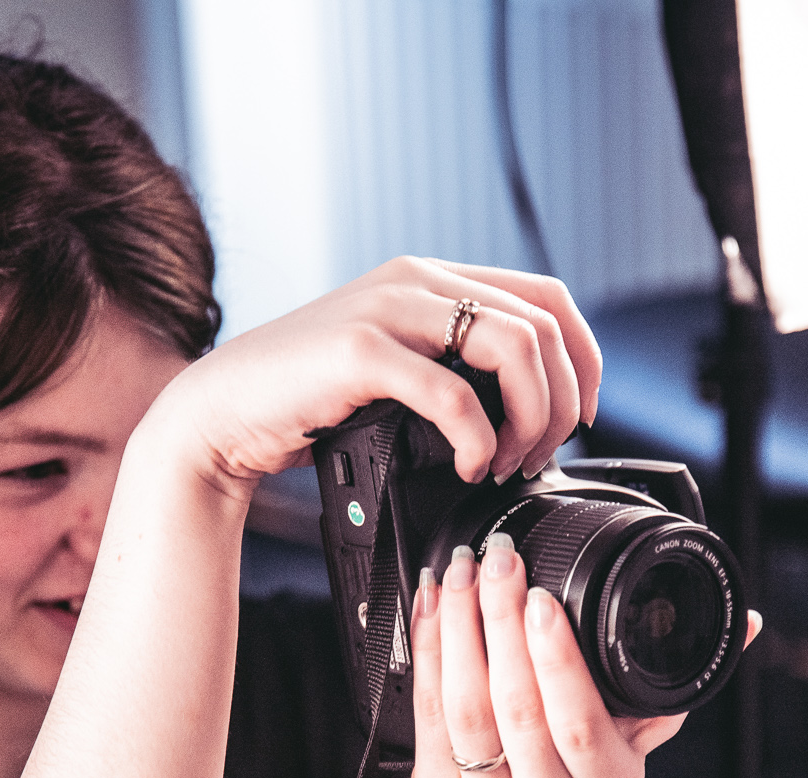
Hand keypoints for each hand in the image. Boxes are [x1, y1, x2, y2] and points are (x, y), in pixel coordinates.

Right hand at [135, 257, 602, 487]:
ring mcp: (388, 309)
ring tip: (506, 463)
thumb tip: (528, 411)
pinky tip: (468, 467)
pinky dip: (477, 439)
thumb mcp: (394, 372)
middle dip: (561, 403)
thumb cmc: (309, 405)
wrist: (223, 415)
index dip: (584, 358)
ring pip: (514, 348)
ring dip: (530, 418)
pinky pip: (453, 392)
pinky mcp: (360, 351)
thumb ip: (451, 367)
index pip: (547, 297)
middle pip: (543, 326)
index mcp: (432, 280)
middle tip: (538, 456)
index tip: (581, 417)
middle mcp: (416, 280)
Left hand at [410, 533, 763, 777]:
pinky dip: (425, 649)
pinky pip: (425, 714)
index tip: (544, 596)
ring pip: (464, 708)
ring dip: (458, 629)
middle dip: (501, 622)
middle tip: (499, 562)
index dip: (556, 658)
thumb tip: (744, 622)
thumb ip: (677, 676)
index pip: (577, 722)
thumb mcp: (635, 734)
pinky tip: (432, 605)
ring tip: (462, 573)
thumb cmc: (580, 769)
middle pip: (515, 708)